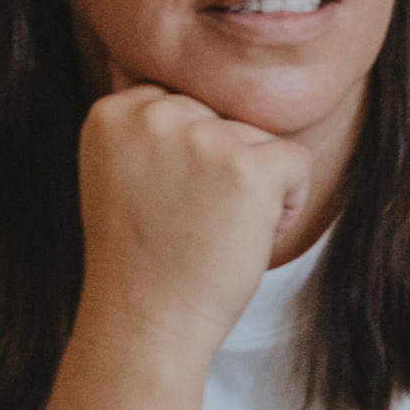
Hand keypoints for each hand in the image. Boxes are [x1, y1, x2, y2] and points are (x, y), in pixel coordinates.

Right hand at [74, 83, 313, 357]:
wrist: (145, 322)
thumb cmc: (142, 258)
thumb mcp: (121, 174)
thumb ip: (149, 129)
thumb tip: (188, 87)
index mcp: (113, 111)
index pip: (183, 105)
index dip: (188, 161)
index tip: (163, 205)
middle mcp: (154, 114)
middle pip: (224, 119)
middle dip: (222, 169)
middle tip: (188, 223)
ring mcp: (202, 137)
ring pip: (260, 140)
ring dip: (253, 189)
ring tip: (211, 232)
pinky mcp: (248, 166)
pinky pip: (296, 161)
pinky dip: (287, 204)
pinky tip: (247, 235)